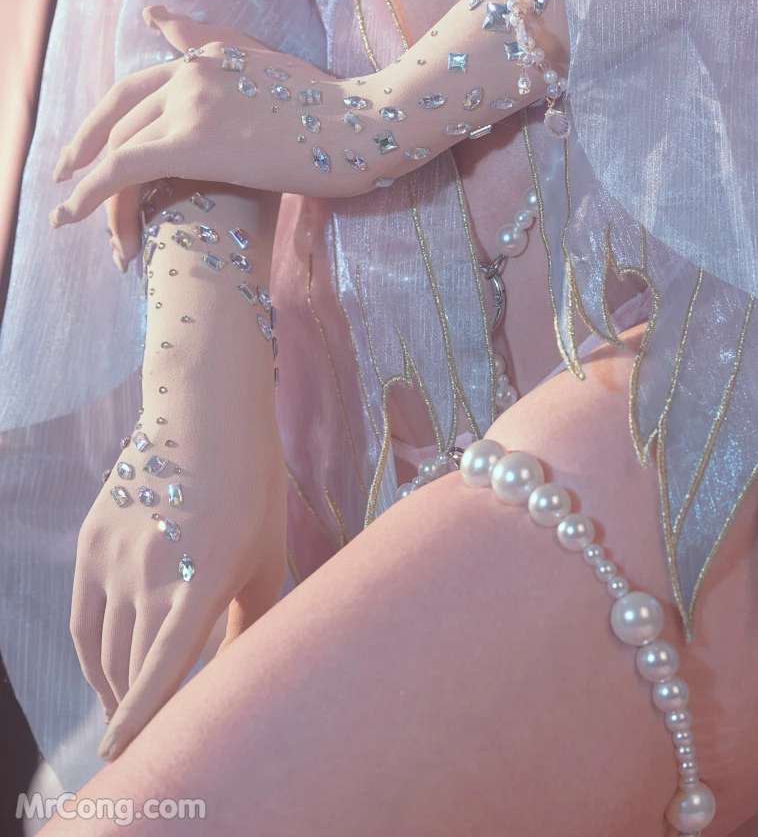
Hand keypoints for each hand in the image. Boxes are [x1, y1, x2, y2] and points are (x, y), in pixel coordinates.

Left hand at [51, 9, 372, 227]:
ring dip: (92, 188)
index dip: (104, 118)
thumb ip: (219, 48)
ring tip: (77, 220)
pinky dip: (87, 191)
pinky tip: (69, 214)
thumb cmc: (335, 108)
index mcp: (212, 55)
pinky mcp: (192, 141)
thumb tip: (159, 20)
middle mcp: (193, 71)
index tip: (82, 148)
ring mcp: (191, 101)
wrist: (362, 125)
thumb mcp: (273, 69)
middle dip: (85, 152)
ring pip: (118, 146)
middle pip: (119, 116)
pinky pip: (120, 167)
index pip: (138, 86)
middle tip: (64, 186)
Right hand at [73, 391, 285, 758]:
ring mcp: (115, 559)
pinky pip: (83, 621)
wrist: (204, 413)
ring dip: (114, 691)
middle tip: (155, 740)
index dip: (141, 717)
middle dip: (140, 711)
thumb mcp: (265, 557)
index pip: (162, 669)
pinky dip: (92, 658)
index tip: (123, 753)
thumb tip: (232, 679)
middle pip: (132, 669)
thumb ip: (250, 624)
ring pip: (105, 651)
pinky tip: (109, 675)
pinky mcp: (91, 544)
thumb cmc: (251, 489)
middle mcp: (152, 573)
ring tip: (129, 715)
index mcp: (203, 579)